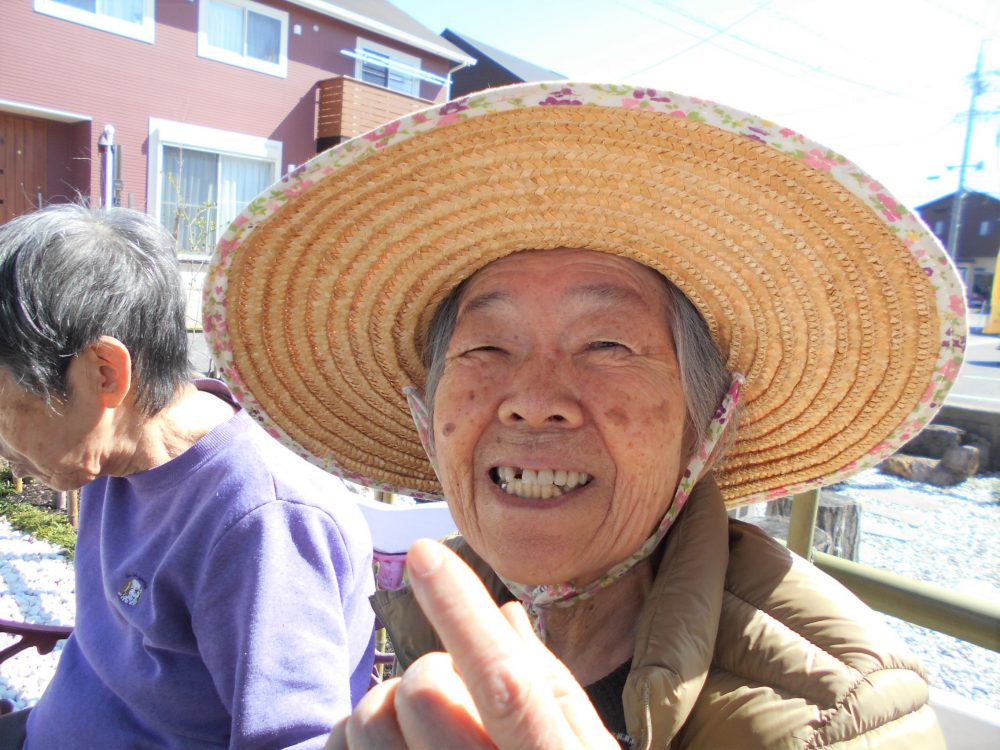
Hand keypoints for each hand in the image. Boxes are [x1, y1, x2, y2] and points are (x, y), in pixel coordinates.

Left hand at [326, 539, 618, 748]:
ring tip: (420, 729)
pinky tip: (388, 747)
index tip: (424, 553)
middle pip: (419, 693)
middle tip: (453, 696)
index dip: (461, 610)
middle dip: (430, 674)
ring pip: (367, 722)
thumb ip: (549, 686)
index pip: (505, 681)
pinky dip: (353, 737)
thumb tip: (506, 613)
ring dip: (386, 707)